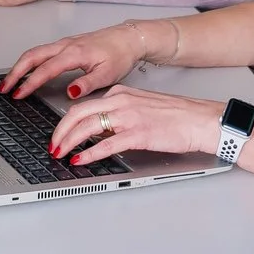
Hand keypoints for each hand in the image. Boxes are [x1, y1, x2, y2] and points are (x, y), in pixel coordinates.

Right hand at [1, 22, 151, 99]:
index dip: (29, 82)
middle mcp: (66, 45)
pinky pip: (42, 51)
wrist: (129, 38)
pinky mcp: (67, 44)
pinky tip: (26, 70)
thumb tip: (70, 92)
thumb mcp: (108, 73)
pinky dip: (29, 60)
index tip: (18, 94)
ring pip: (35, 52)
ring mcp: (65, 43)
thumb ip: (87, 84)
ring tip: (10, 81)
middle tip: (4, 87)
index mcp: (75, 53)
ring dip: (19, 65)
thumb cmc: (120, 54)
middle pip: (32, 56)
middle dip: (15, 72)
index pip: (46, 69)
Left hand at [49, 84, 226, 164]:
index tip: (59, 134)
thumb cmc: (177, 117)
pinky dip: (88, 153)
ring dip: (69, 142)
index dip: (65, 122)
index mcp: (121, 94)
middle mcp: (121, 101)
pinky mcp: (138, 134)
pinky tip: (80, 160)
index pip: (83, 105)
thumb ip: (119, 115)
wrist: (200, 120)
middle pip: (77, 113)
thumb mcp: (141, 107)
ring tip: (60, 154)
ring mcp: (129, 117)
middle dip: (60, 131)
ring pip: (87, 127)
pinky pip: (105, 144)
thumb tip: (99, 131)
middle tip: (52, 145)